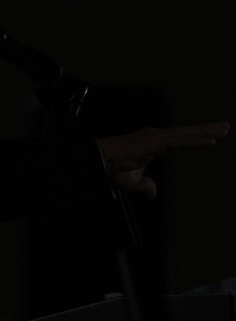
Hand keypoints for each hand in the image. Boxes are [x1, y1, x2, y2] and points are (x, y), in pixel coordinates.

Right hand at [95, 122, 229, 199]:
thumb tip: (154, 192)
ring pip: (186, 135)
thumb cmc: (111, 168)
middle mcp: (155, 137)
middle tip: (225, 127)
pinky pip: (180, 143)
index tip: (211, 138)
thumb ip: (146, 185)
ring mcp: (155, 138)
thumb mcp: (133, 182)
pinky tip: (211, 142)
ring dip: (206, 133)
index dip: (194, 138)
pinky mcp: (154, 142)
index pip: (178, 140)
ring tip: (224, 131)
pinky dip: (196, 142)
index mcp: (151, 143)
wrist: (98, 160)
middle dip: (206, 130)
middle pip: (186, 133)